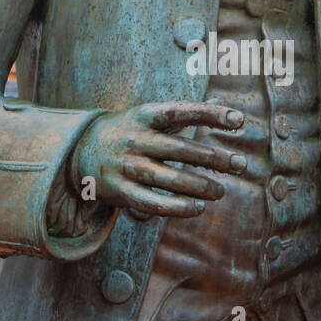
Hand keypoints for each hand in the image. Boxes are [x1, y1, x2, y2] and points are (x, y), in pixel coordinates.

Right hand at [73, 101, 245, 217]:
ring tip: (221, 191)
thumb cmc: (129, 132)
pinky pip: (152, 202)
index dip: (211, 114)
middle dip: (213, 158)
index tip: (239, 119)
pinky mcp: (120, 191)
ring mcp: (126, 166)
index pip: (181, 111)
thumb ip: (185, 116)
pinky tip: (198, 208)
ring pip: (167, 179)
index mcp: (144, 115)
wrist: (80, 151)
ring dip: (199, 186)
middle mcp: (134, 139)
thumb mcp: (148, 115)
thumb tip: (228, 112)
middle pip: (179, 149)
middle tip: (240, 165)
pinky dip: (177, 208)